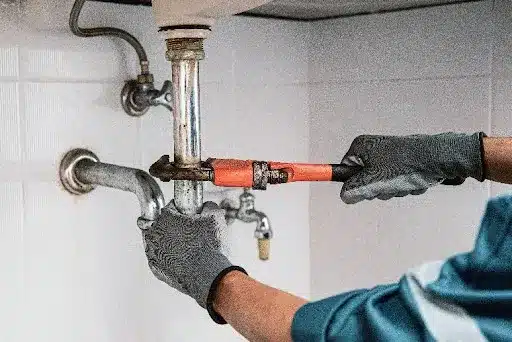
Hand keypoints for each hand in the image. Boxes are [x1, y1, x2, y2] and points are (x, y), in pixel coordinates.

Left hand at [143, 200, 245, 323]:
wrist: (209, 276)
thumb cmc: (210, 246)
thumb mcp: (215, 216)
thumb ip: (209, 206)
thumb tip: (206, 207)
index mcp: (165, 218)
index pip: (171, 207)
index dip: (184, 209)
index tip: (191, 215)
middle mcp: (154, 235)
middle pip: (162, 224)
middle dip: (174, 226)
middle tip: (190, 230)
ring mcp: (153, 254)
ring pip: (159, 242)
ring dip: (170, 242)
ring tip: (188, 246)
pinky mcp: (157, 270)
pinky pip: (161, 259)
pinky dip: (170, 258)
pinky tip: (184, 259)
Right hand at [339, 132, 485, 203]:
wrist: (439, 158)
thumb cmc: (407, 165)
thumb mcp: (372, 182)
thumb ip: (353, 190)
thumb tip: (345, 196)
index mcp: (361, 146)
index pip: (344, 170)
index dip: (354, 184)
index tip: (363, 190)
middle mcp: (373, 147)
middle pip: (364, 179)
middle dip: (378, 189)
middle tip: (388, 186)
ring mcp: (389, 154)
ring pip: (382, 182)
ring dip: (393, 189)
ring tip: (404, 182)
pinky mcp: (404, 161)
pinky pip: (397, 180)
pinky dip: (405, 185)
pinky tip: (414, 180)